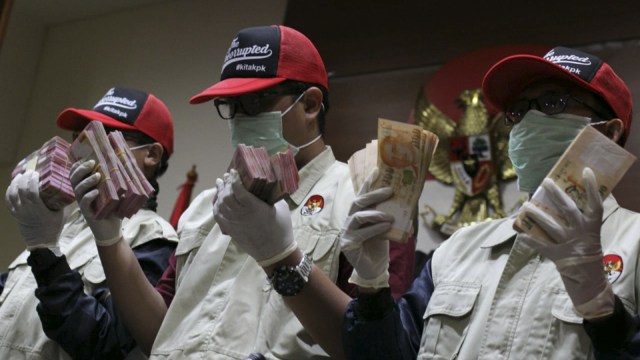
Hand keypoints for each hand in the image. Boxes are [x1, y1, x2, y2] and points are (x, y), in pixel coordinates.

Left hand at [6, 170, 63, 249]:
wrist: (42, 242)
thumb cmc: (53, 228)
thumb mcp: (61, 214)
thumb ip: (60, 201)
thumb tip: (64, 189)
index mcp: (38, 209)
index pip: (31, 191)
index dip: (32, 180)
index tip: (36, 173)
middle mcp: (26, 210)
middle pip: (20, 190)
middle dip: (24, 179)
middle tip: (29, 172)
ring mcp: (18, 212)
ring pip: (12, 194)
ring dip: (15, 183)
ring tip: (19, 176)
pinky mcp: (15, 215)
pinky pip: (8, 201)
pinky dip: (9, 192)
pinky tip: (12, 186)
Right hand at [70, 160, 121, 245]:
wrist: (112, 229)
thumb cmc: (113, 208)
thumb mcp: (114, 192)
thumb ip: (114, 180)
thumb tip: (122, 164)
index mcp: (86, 188)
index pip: (76, 174)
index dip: (78, 165)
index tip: (86, 157)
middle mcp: (82, 194)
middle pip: (74, 179)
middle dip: (81, 169)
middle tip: (92, 163)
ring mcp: (83, 204)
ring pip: (78, 190)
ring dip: (86, 181)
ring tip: (97, 176)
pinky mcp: (87, 213)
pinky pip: (83, 203)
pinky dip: (89, 196)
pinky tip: (96, 192)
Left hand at [213, 169, 295, 265]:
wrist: (275, 252)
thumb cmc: (281, 228)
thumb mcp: (281, 207)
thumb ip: (272, 194)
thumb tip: (268, 183)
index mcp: (254, 207)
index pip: (238, 189)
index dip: (234, 179)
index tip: (234, 171)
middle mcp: (241, 214)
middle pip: (226, 196)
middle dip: (226, 184)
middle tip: (227, 176)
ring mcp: (233, 223)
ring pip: (220, 205)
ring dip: (219, 193)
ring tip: (220, 183)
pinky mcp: (231, 230)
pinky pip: (218, 216)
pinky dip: (216, 206)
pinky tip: (217, 200)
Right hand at [340, 168, 393, 288]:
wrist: (373, 269)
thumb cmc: (378, 247)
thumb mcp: (386, 228)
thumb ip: (390, 217)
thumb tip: (408, 205)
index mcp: (357, 214)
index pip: (361, 195)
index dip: (368, 183)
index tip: (377, 170)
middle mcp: (349, 221)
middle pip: (358, 203)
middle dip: (374, 195)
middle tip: (390, 191)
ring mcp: (346, 232)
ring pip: (359, 217)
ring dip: (376, 214)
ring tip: (391, 216)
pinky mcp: (348, 244)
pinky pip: (362, 233)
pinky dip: (375, 229)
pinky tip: (386, 227)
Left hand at [519, 167, 612, 318]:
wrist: (589, 281)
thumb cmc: (588, 252)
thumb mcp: (592, 235)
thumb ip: (582, 220)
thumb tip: (569, 199)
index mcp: (592, 227)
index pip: (595, 204)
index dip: (592, 187)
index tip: (585, 171)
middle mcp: (581, 233)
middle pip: (568, 210)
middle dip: (556, 194)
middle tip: (545, 181)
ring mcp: (569, 245)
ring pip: (550, 226)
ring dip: (537, 215)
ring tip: (525, 205)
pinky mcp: (557, 256)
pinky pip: (541, 246)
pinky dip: (530, 240)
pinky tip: (519, 233)